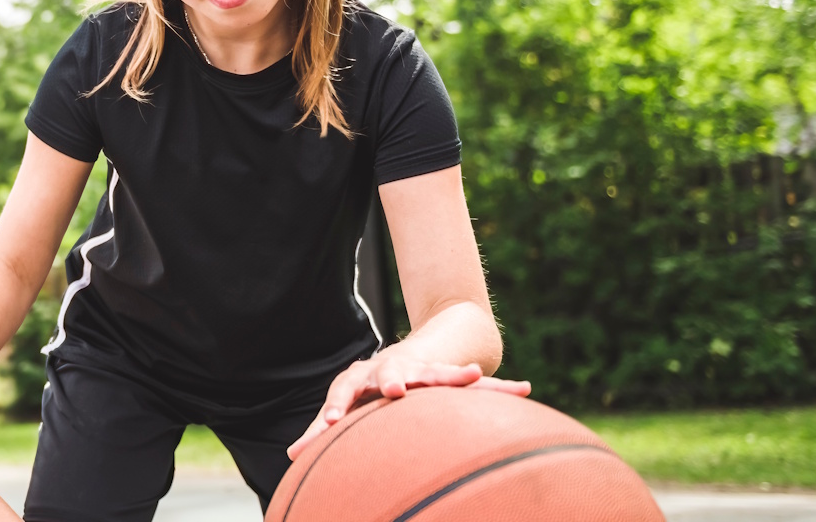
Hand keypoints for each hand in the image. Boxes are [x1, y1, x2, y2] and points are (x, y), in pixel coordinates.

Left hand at [286, 357, 530, 460]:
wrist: (404, 358)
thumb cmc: (368, 391)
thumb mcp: (346, 407)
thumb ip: (321, 432)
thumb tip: (292, 457)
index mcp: (361, 380)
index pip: (345, 392)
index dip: (338, 407)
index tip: (331, 423)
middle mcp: (391, 369)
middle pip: (393, 372)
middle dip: (394, 379)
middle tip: (395, 388)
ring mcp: (424, 371)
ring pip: (440, 372)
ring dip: (454, 375)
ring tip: (473, 375)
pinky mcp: (451, 377)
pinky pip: (479, 384)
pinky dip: (499, 387)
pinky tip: (523, 390)